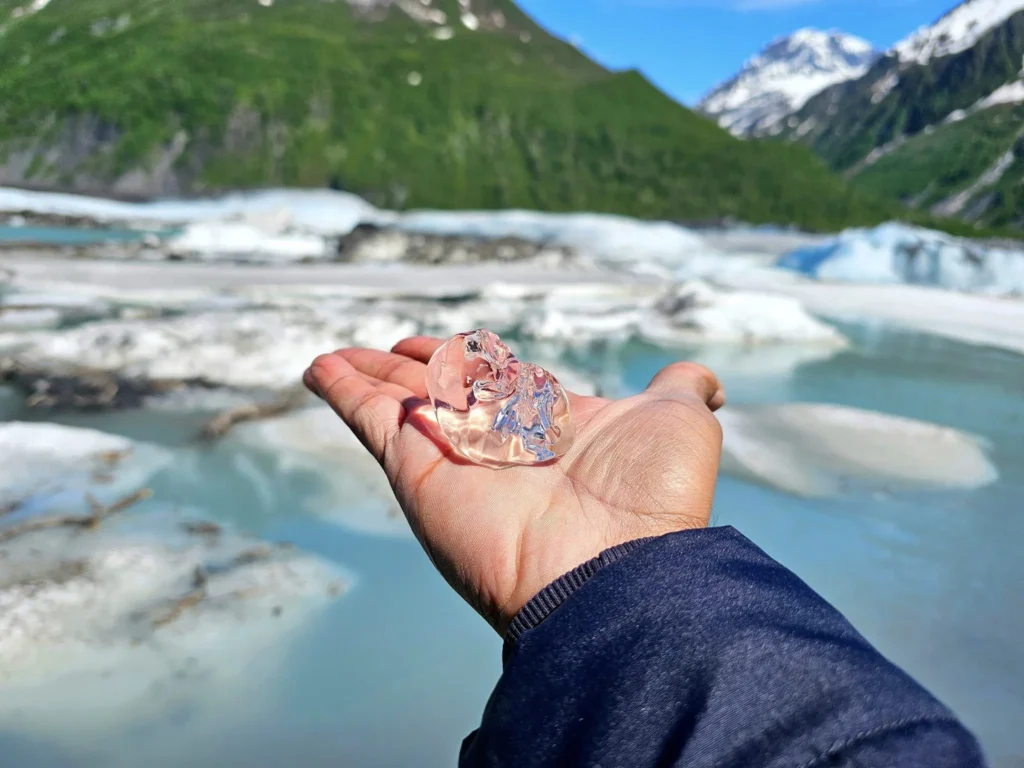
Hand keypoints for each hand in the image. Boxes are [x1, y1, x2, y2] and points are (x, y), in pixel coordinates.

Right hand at [305, 337, 724, 634]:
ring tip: (333, 358)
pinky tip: (319, 368)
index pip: (498, 384)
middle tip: (385, 350)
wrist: (618, 566)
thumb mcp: (680, 422)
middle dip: (411, 370)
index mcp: (549, 423)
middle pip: (441, 392)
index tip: (449, 345)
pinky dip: (341, 392)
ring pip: (397, 403)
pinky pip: (369, 420)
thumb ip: (682, 390)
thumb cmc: (654, 495)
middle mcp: (496, 442)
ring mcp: (453, 455)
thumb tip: (703, 379)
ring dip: (365, 378)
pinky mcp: (415, 469)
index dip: (472, 363)